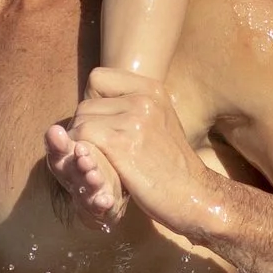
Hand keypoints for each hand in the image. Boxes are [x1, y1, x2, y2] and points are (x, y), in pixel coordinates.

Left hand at [48, 67, 217, 234]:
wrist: (193, 194)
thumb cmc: (172, 164)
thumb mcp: (160, 121)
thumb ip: (132, 106)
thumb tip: (93, 101)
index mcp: (152, 89)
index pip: (97, 78)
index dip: (92, 102)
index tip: (102, 124)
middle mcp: (143, 99)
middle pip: (85, 104)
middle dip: (84, 128)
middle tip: (99, 150)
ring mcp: (133, 120)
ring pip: (80, 123)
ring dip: (82, 144)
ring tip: (100, 161)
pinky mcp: (120, 144)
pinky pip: (81, 139)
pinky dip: (82, 156)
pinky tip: (97, 169)